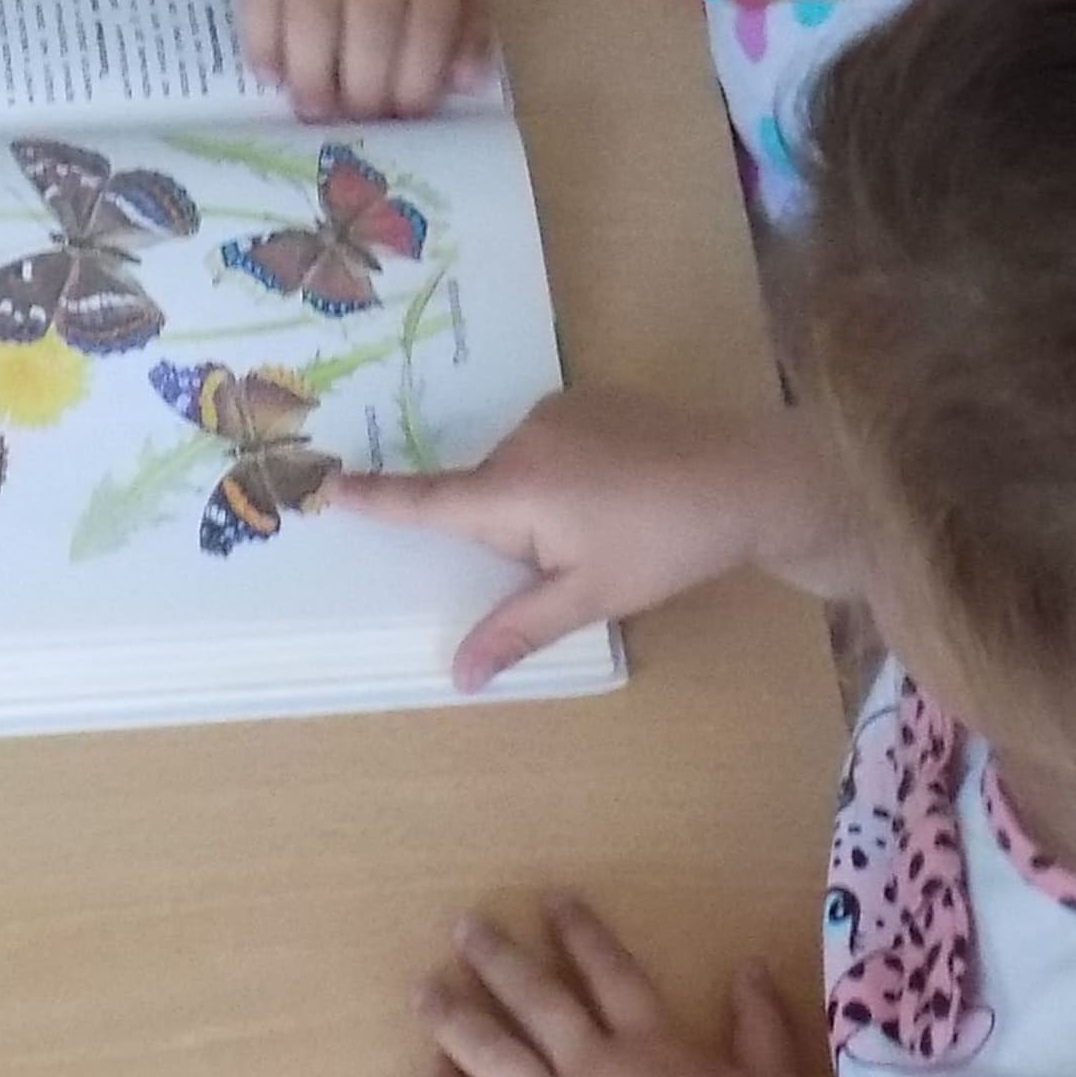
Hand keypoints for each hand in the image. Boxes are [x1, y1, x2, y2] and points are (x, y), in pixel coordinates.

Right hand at [236, 0, 493, 120]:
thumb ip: (468, 16)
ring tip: (313, 109)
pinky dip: (263, 41)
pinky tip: (270, 74)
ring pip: (310, 8)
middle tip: (356, 121)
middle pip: (370, 16)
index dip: (419, 74)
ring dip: (311, 72)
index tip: (407, 117)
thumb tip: (465, 83)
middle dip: (364, 84)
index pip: (431, 13)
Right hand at [337, 391, 841, 688]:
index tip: (325, 486)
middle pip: (482, 494)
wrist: (750, 477)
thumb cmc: (667, 543)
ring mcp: (558, 412)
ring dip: (540, 505)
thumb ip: (518, 629)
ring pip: (520, 472)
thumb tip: (460, 676)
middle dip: (506, 533)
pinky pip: (551, 446)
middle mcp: (522, 438)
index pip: (427, 500)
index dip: (376, 498)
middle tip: (575, 557)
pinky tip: (618, 497)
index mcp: (513, 488)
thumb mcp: (591, 596)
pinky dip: (565, 476)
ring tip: (609, 528)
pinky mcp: (590, 400)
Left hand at [418, 898, 822, 1076]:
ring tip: (427, 991)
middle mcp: (596, 1076)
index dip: (580, 934)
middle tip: (465, 928)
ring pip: (494, 1059)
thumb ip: (760, 1028)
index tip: (551, 902)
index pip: (609, 975)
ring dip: (457, 1019)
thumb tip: (749, 965)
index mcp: (656, 1050)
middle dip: (499, 959)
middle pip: (537, 1003)